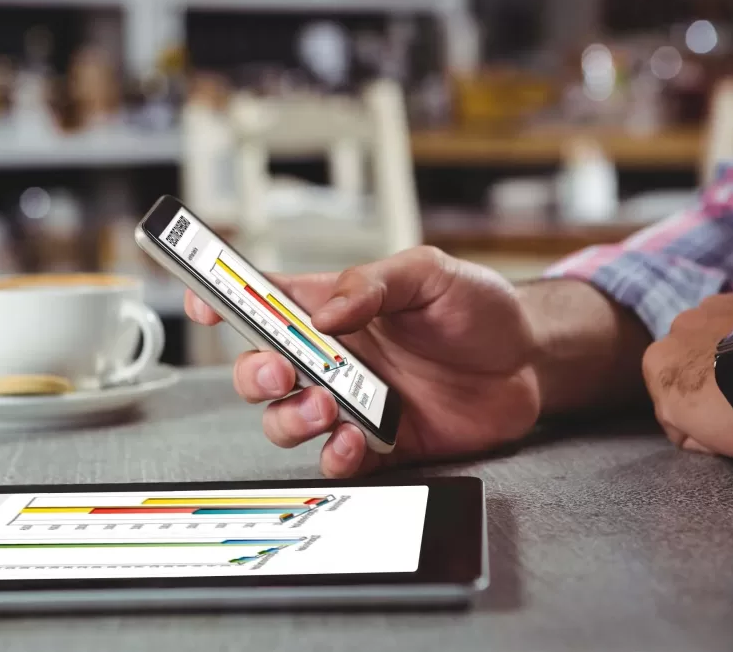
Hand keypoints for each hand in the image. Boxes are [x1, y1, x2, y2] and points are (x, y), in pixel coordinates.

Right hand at [184, 247, 541, 476]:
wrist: (530, 361)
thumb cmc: (476, 307)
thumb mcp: (430, 273)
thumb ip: (373, 283)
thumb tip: (325, 314)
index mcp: (332, 309)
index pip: (263, 301)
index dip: (222, 298)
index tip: (202, 302)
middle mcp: (331, 357)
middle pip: (260, 369)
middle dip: (252, 374)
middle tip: (277, 372)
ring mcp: (350, 403)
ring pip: (286, 420)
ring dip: (291, 417)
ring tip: (327, 406)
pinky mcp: (377, 444)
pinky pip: (334, 458)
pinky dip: (333, 455)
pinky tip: (353, 441)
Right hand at [642, 281, 732, 461]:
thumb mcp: (704, 440)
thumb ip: (683, 428)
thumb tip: (686, 429)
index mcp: (657, 359)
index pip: (664, 388)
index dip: (689, 404)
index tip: (715, 417)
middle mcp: (680, 324)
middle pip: (690, 350)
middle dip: (708, 365)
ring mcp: (720, 303)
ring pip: (721, 326)